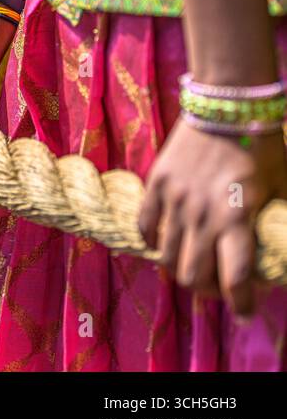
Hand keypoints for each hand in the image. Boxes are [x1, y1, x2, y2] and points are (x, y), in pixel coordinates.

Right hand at [139, 122, 286, 314]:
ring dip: (180, 269)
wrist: (227, 105)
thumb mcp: (281, 189)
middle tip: (218, 288)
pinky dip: (153, 242)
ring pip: (167, 256)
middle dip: (207, 290)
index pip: (234, 278)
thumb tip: (273, 255)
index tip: (246, 312)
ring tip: (192, 266)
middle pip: (193, 274)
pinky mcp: (156, 184)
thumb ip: (273, 223)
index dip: (240, 303)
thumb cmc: (263, 147)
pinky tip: (164, 243)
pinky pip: (146, 226)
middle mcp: (202, 215)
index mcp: (237, 218)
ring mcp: (174, 200)